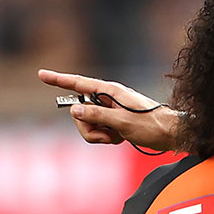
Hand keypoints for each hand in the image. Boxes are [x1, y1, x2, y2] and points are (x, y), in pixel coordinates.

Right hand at [37, 69, 179, 150]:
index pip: (79, 84)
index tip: (41, 74)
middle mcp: (108, 98)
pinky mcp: (114, 121)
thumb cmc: (151, 126)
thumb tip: (74, 110)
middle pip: (79, 112)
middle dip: (88, 127)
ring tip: (117, 136)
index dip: (59, 80)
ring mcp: (110, 110)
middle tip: (108, 134)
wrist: (172, 135)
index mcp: (110, 91)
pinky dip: (106, 137)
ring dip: (99, 134)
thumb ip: (96, 116)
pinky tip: (121, 138)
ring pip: (88, 124)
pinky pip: (98, 130)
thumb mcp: (122, 122)